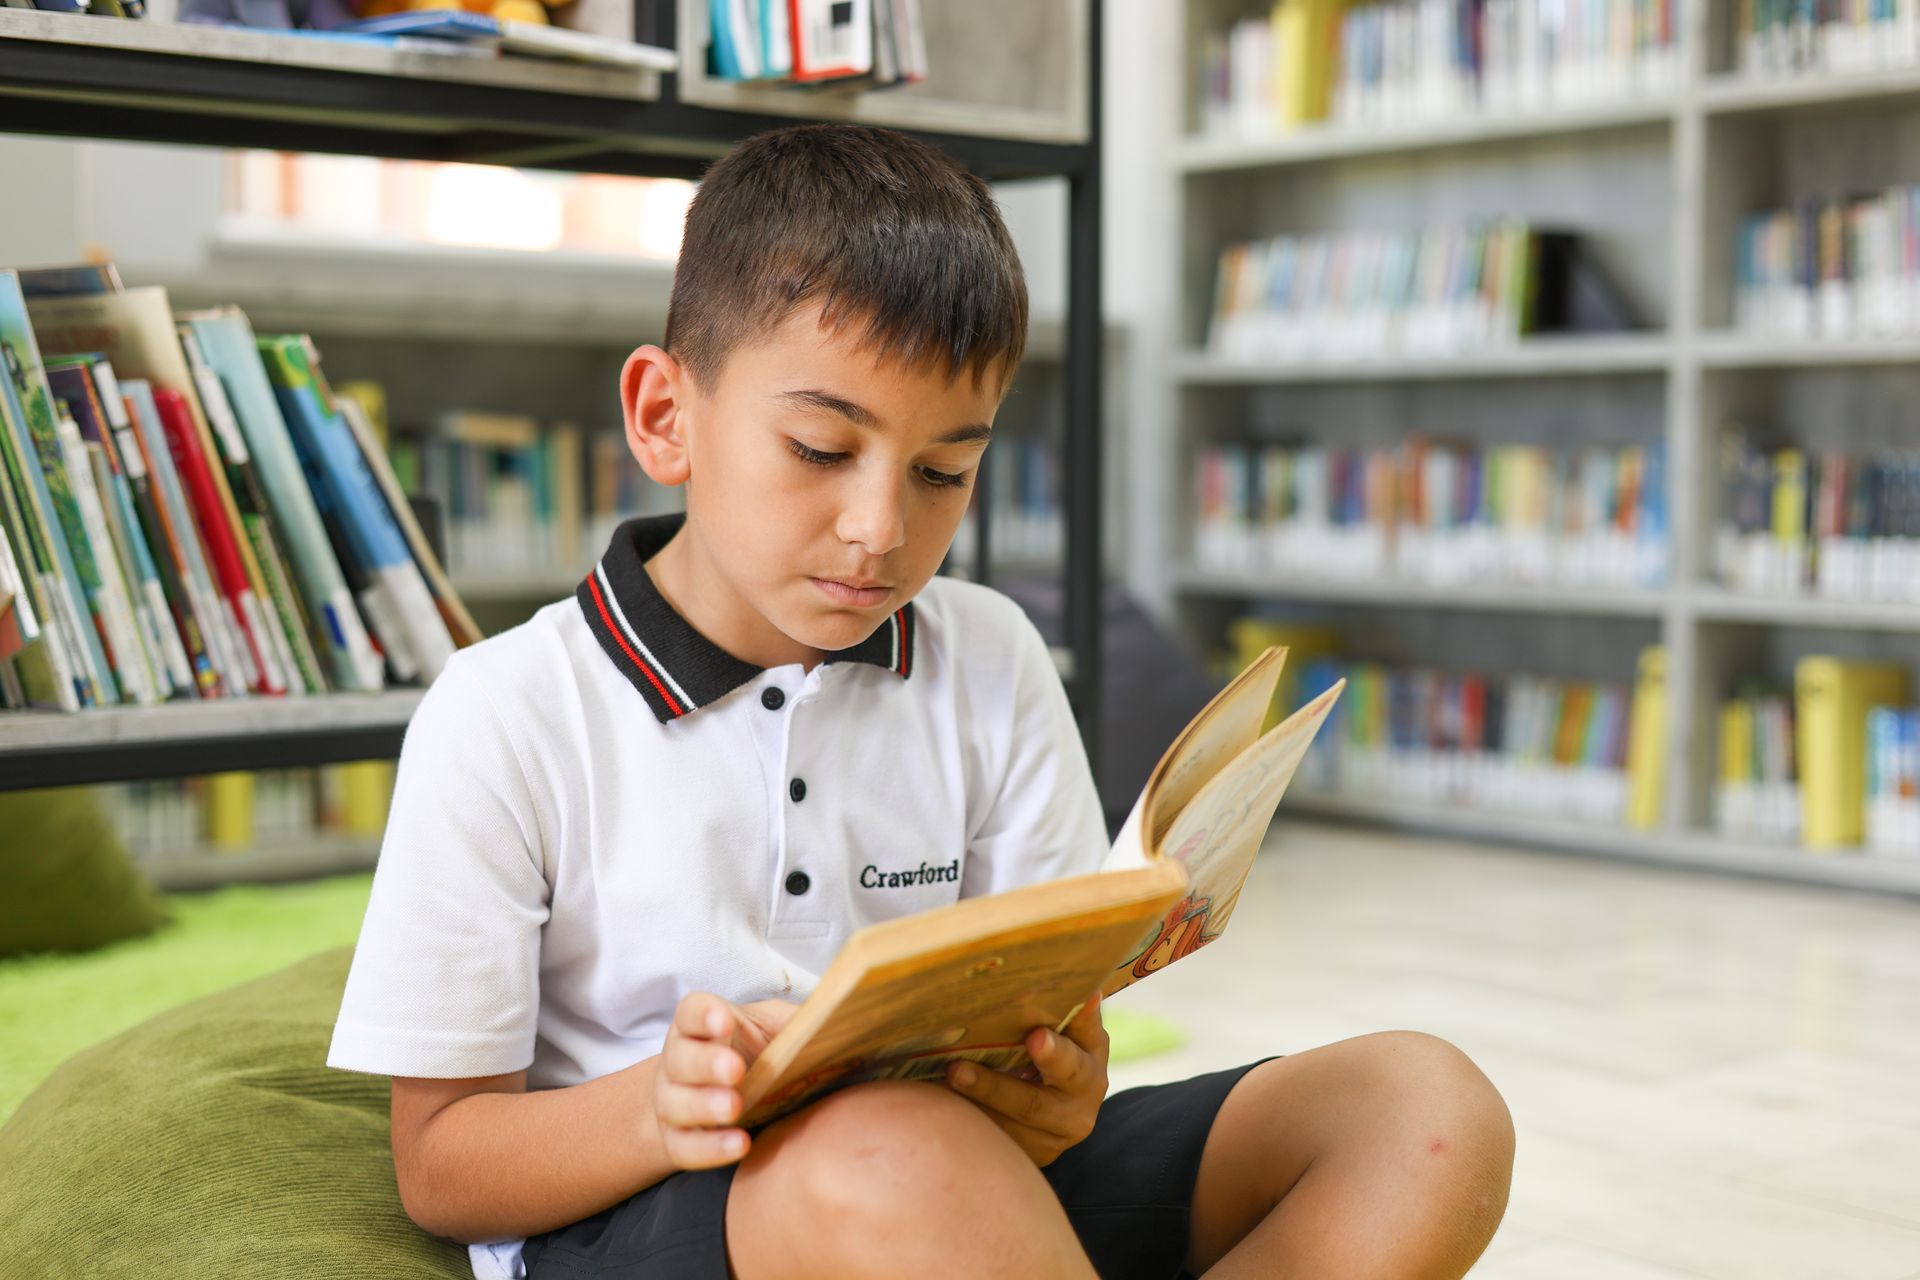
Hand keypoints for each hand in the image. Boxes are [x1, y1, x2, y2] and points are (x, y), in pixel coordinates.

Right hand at [654, 992, 797, 1170]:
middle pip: (680, 1059)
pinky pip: (685, 1147)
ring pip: (676, 1104)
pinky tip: (740, 1143)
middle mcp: (680, 1062)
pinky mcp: (678, 1141)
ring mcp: (673, 1102)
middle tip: (736, 1069)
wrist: (726, 1099)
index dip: (703, 1015)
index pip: (691, 1012)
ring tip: (735, 1108)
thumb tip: (840, 1009)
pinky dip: (710, 1148)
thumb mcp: (777, 1029)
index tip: (725, 1021)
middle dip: (706, 1064)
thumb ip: (800, 1020)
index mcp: (702, 1026)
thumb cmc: (757, 1055)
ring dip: (705, 1106)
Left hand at [945, 989, 1108, 1167]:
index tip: (1035, 1037)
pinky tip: (936, 1107)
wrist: (1070, 1104)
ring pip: (1005, 1129)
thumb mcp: (1078, 1034)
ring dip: (969, 1109)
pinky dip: (966, 1123)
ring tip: (937, 1087)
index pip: (1073, 1063)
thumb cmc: (1068, 1052)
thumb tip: (1084, 986)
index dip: (1055, 1052)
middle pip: (1031, 1104)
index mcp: (1089, 1072)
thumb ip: (1073, 1014)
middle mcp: (1076, 1112)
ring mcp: (1051, 1141)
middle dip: (992, 1088)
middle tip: (956, 1070)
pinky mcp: (1028, 1156)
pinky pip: (995, 1142)